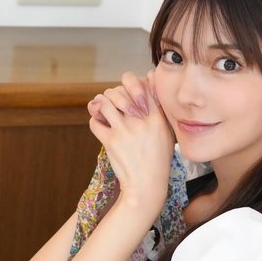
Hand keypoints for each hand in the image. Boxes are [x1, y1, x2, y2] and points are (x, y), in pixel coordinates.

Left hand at [87, 71, 173, 213]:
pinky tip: (101, 126)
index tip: (127, 91)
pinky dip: (95, 122)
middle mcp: (140, 120)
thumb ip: (159, 106)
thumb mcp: (166, 131)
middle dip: (112, 95)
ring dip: (101, 105)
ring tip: (104, 112)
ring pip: (105, 102)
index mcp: (156, 116)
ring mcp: (125, 130)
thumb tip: (149, 76)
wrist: (147, 184)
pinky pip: (95, 122)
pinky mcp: (111, 141)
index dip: (129, 83)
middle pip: (118, 90)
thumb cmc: (158, 158)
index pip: (140, 83)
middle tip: (112, 104)